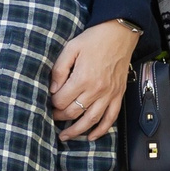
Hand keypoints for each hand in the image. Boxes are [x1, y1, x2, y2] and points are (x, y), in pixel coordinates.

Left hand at [51, 21, 136, 139]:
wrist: (119, 33)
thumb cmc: (93, 39)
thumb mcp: (71, 48)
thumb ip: (59, 69)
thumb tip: (52, 89)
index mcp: (82, 78)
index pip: (62, 100)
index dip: (53, 103)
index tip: (50, 101)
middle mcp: (96, 90)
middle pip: (73, 112)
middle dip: (60, 117)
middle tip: (53, 116)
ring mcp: (109, 94)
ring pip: (90, 121)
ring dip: (76, 131)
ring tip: (65, 137)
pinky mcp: (118, 95)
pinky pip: (110, 118)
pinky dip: (101, 130)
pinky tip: (91, 137)